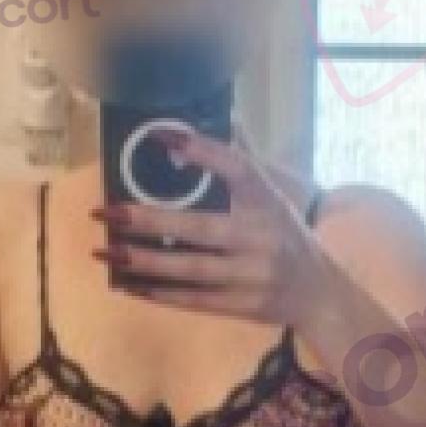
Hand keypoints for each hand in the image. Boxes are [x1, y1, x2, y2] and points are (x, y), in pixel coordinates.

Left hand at [91, 128, 327, 329]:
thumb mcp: (274, 199)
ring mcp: (252, 275)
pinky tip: (128, 285)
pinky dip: (158, 293)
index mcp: (268, 202)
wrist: (319, 294)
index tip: (160, 136)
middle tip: (107, 212)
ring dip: (144, 262)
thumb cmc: (286, 238)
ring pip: (190, 269)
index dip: (202, 150)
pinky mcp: (242, 306)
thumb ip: (241, 166)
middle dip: (149, 221)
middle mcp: (261, 237)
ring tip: (106, 253)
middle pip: (199, 228)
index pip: (238, 168)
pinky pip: (193, 300)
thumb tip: (215, 120)